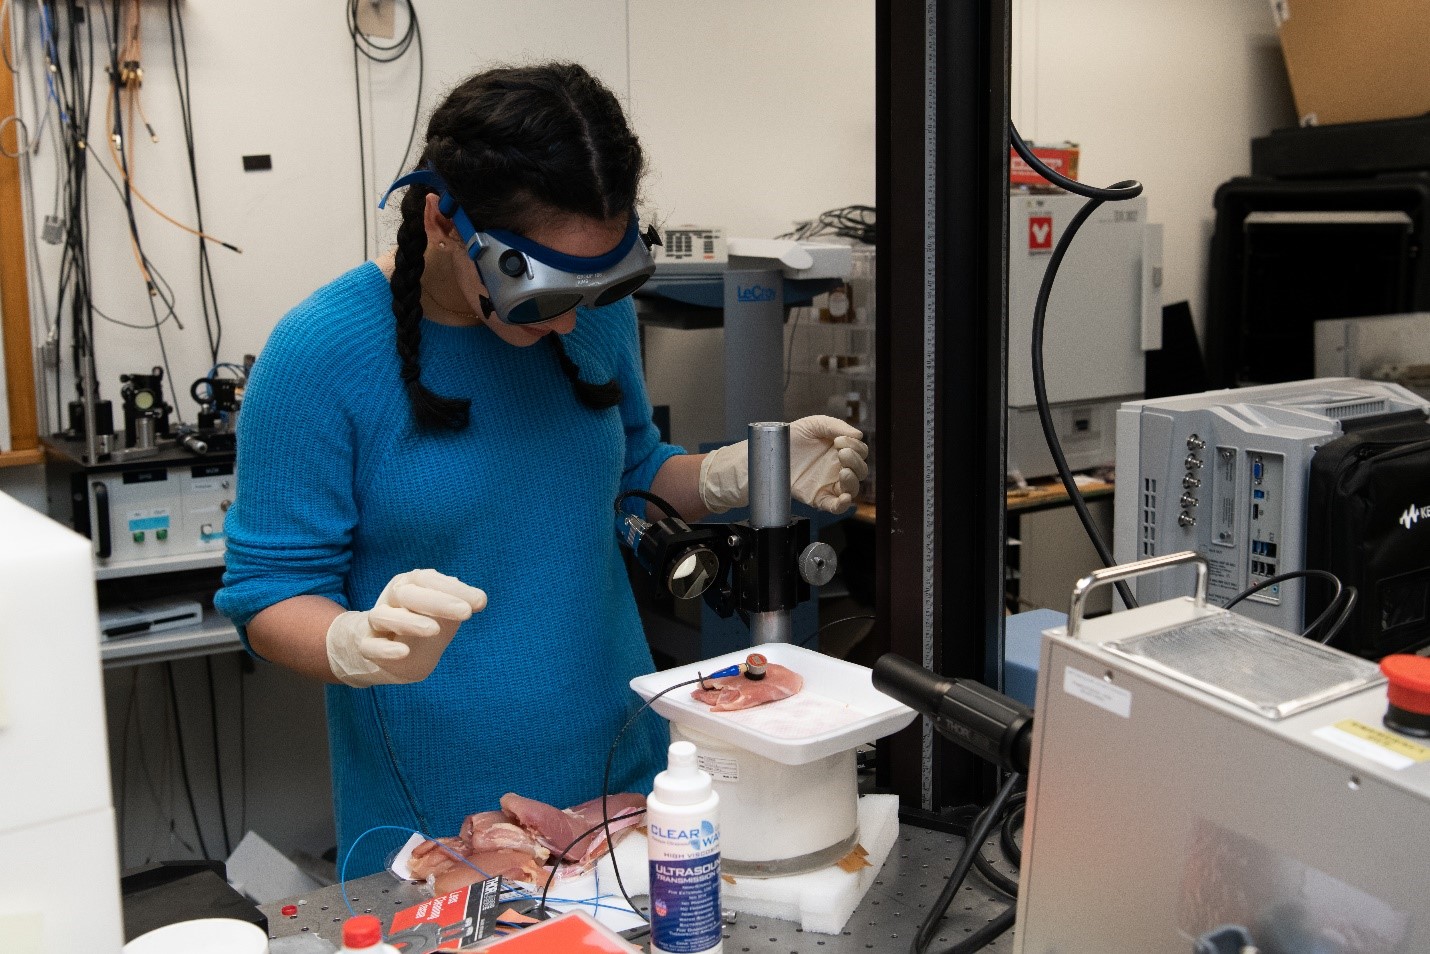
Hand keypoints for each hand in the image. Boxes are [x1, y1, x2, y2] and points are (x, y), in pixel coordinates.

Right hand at [326, 569, 486, 686]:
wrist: (384, 652)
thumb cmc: (418, 625)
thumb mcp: (440, 615)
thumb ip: (458, 607)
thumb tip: (478, 599)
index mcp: (411, 584)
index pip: (429, 580)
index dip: (454, 589)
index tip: (480, 602)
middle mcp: (392, 598)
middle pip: (409, 594)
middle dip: (438, 602)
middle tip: (465, 612)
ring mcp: (376, 621)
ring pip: (385, 616)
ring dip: (410, 622)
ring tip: (434, 630)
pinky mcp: (366, 645)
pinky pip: (371, 645)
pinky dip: (386, 648)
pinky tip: (403, 652)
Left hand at [698, 415, 869, 514]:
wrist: (768, 453)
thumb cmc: (789, 438)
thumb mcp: (814, 424)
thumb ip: (836, 425)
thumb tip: (859, 434)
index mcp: (839, 450)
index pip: (860, 452)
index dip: (856, 447)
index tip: (841, 441)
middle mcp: (836, 468)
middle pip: (860, 471)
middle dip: (855, 462)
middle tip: (842, 453)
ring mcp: (828, 483)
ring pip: (852, 488)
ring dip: (853, 481)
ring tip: (843, 472)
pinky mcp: (818, 497)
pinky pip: (835, 506)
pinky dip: (843, 505)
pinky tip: (843, 498)